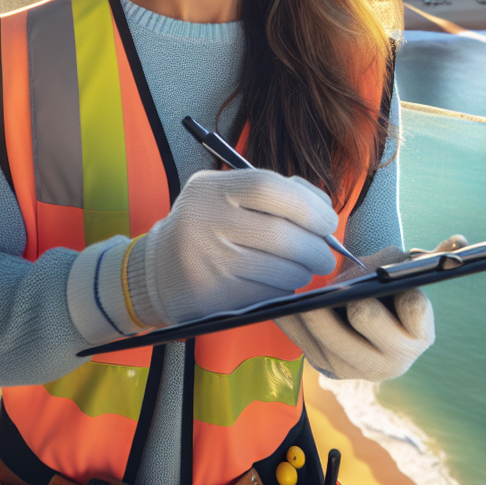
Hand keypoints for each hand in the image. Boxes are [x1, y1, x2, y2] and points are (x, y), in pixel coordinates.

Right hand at [131, 168, 338, 326]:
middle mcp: (204, 223)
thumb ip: (271, 192)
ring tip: (302, 268)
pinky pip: (269, 294)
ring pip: (281, 270)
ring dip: (303, 272)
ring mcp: (208, 263)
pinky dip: (284, 290)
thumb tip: (323, 206)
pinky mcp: (215, 297)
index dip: (307, 204)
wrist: (158, 271)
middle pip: (280, 234)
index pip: (267, 187)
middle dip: (316, 248)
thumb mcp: (225, 195)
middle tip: (325, 254)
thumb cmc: (207, 226)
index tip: (327, 220)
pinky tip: (278, 282)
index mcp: (210, 190)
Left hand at [274, 235, 462, 380]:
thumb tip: (460, 241)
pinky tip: (282, 306)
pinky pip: (302, 343)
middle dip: (349, 293)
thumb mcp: (409, 270)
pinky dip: (292, 322)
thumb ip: (433, 255)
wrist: (364, 324)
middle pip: (364, 314)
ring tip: (302, 289)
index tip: (388, 277)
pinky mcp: (329, 371)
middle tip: (334, 281)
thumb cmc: (389, 289)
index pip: (414, 304)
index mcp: (421, 333)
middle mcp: (395, 360)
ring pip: (327, 331)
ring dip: (313, 307)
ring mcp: (361, 370)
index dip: (400, 287)